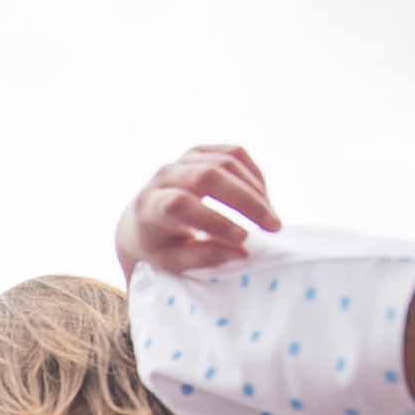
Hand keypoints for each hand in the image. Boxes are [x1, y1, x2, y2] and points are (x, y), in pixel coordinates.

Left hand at [114, 144, 281, 280]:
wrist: (141, 220)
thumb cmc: (157, 247)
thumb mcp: (171, 262)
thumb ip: (203, 258)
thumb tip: (242, 252)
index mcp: (150, 205)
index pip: (182, 204)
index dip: (214, 220)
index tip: (243, 239)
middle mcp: (164, 176)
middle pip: (209, 176)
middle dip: (246, 202)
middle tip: (273, 227)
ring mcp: (183, 160)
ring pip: (227, 162)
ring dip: (256, 190)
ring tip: (271, 218)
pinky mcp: (200, 152)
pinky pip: (234, 153)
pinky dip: (254, 175)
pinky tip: (263, 198)